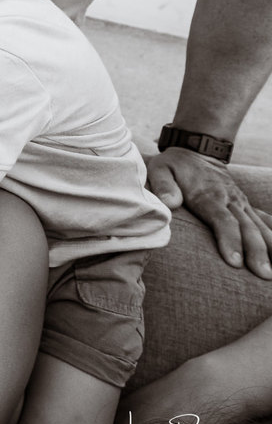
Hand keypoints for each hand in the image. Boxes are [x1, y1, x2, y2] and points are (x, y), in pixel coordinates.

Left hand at [147, 148, 271, 278]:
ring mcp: (242, 203)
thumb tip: (170, 203)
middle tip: (263, 274)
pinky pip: (266, 220)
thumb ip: (164, 186)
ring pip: (260, 226)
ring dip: (271, 248)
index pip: (223, 220)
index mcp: (208, 195)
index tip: (235, 262)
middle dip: (256, 252)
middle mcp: (230, 200)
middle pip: (246, 228)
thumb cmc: (176, 165)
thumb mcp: (161, 169)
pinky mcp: (247, 205)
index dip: (230, 240)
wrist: (198, 149)